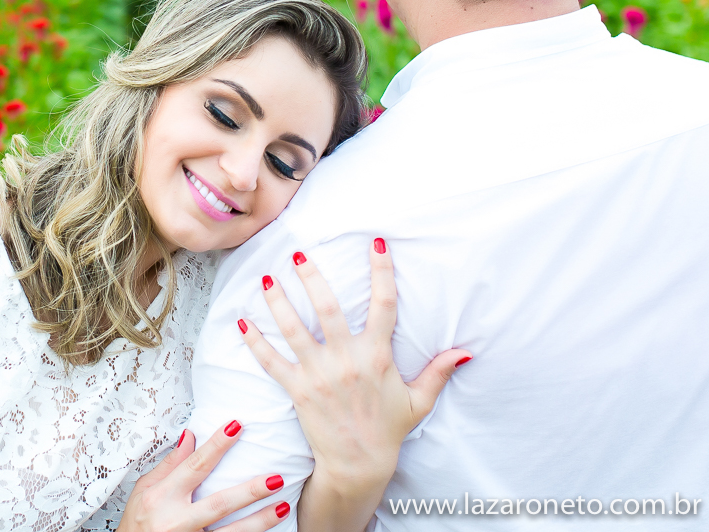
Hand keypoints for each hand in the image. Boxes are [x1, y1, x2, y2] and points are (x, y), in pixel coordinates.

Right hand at [118, 422, 290, 531]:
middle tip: (276, 478)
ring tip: (284, 506)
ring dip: (260, 521)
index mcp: (162, 497)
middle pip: (219, 504)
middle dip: (249, 492)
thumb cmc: (137, 523)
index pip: (195, 466)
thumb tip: (190, 436)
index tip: (237, 426)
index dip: (217, 445)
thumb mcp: (144, 490)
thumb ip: (169, 465)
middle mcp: (176, 521)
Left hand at [238, 239, 469, 528]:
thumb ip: (439, 372)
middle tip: (299, 254)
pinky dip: (254, 341)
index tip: (376, 242)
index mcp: (377, 356)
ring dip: (277, 302)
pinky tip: (242, 320)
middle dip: (311, 277)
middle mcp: (347, 360)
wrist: (358, 465)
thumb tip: (466, 351)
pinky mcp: (298, 390)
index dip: (381, 271)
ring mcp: (319, 374)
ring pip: (293, 329)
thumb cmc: (388, 430)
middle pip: (327, 308)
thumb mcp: (418, 401)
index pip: (384, 305)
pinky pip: (271, 361)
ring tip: (266, 279)